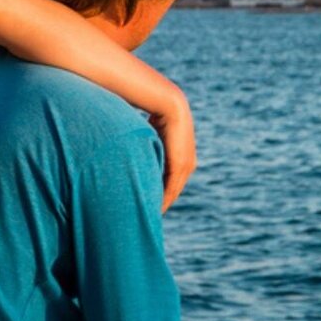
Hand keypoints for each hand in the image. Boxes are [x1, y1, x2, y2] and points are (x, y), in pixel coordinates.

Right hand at [144, 90, 195, 211]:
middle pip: (174, 190)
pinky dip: (163, 198)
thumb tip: (131, 147)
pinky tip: (154, 208)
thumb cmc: (157, 115)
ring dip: (162, 203)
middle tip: (148, 215)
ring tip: (148, 215)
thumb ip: (147, 147)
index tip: (149, 203)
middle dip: (162, 202)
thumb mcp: (152, 135)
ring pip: (173, 191)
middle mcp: (189, 164)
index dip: (162, 193)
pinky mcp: (181, 165)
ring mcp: (186, 166)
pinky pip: (171, 187)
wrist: (170, 104)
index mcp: (184, 158)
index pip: (172, 182)